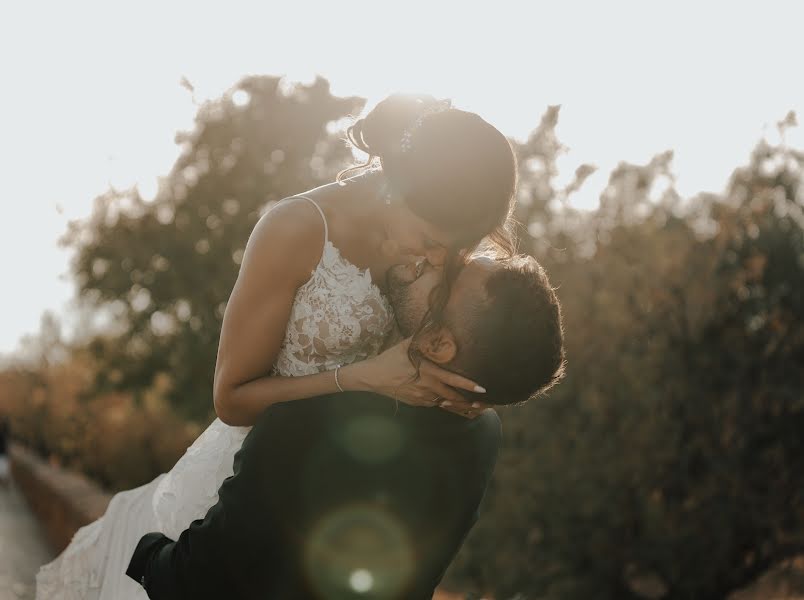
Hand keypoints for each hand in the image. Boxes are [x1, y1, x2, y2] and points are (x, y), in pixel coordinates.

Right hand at [341, 338, 485, 407]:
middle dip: (469, 400)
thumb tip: (436, 323)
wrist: (373, 377)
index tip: (482, 389)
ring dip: (458, 403)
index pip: (453, 380)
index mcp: (427, 371)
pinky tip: (451, 401)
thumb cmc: (390, 359)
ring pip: (445, 403)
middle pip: (453, 397)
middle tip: (483, 401)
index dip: (468, 386)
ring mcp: (422, 397)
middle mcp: (427, 386)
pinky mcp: (418, 404)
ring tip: (473, 405)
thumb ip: (423, 337)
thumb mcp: (407, 345)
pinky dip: (444, 404)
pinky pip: (435, 404)